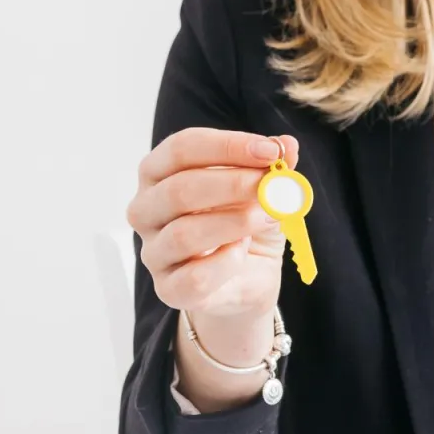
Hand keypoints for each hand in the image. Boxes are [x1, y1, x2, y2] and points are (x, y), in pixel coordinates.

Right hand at [127, 127, 299, 320]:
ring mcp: (154, 252)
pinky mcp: (169, 288)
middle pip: (179, 189)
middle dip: (233, 184)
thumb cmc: (245, 224)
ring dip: (235, 222)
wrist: (248, 278)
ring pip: (184, 234)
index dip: (227, 146)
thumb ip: (271, 166)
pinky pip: (195, 277)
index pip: (181, 149)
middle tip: (272, 185)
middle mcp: (146, 209)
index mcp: (159, 173)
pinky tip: (243, 251)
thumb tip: (287, 145)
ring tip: (269, 216)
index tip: (270, 151)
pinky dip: (226, 262)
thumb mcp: (263, 189)